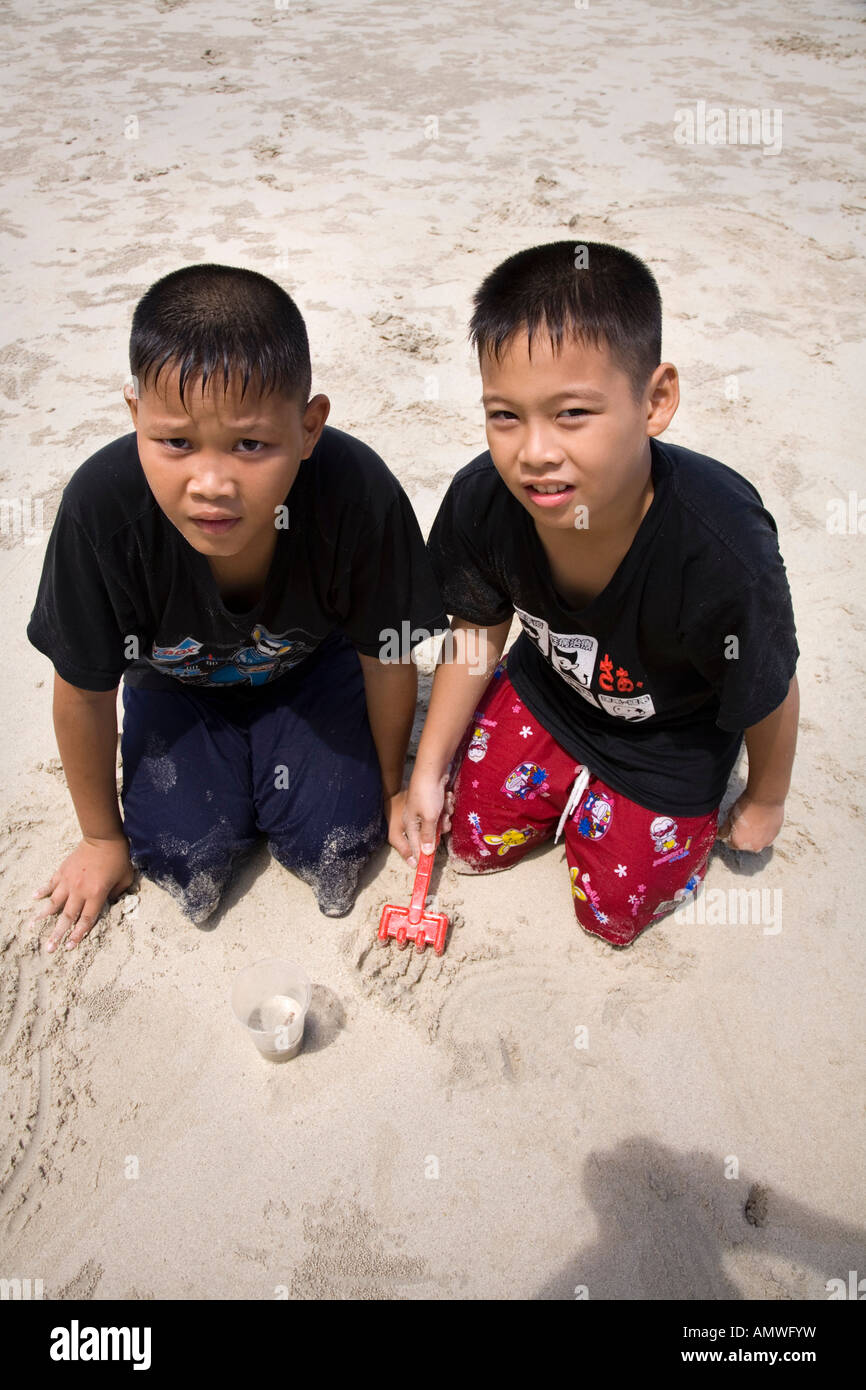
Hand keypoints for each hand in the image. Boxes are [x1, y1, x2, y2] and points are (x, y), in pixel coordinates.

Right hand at [31, 835, 134, 954]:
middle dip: (58, 934)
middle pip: (67, 916)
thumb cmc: (118, 858)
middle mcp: (80, 890)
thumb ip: (117, 894)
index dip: (77, 935)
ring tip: (33, 926)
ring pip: (54, 902)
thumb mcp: (125, 879)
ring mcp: (69, 880)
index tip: (69, 947)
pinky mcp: (63, 870)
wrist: (104, 837)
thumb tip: (110, 903)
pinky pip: (50, 883)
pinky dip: (42, 891)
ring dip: (44, 916)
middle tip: (49, 948)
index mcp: (96, 894)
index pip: (85, 919)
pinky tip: (34, 898)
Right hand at [401, 772, 454, 867]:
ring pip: (440, 823)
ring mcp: (427, 811)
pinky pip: (444, 812)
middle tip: (443, 821)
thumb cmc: (427, 795)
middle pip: (431, 836)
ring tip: (445, 806)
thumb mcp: (429, 818)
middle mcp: (417, 819)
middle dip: (440, 829)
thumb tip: (426, 853)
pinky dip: (447, 806)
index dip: (421, 856)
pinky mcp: (435, 803)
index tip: (426, 866)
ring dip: (446, 816)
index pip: (415, 846)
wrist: (433, 771)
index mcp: (410, 824)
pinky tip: (447, 798)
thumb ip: (428, 836)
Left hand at [716, 795, 784, 852]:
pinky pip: (767, 835)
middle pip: (745, 844)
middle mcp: (753, 846)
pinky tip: (762, 819)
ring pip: (758, 840)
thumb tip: (720, 835)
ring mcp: (766, 842)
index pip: (731, 844)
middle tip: (743, 822)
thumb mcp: (730, 817)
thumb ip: (724, 829)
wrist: (766, 798)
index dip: (730, 835)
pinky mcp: (776, 835)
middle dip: (743, 836)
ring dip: (755, 834)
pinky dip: (764, 830)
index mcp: (739, 843)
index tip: (732, 827)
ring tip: (753, 820)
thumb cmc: (746, 806)